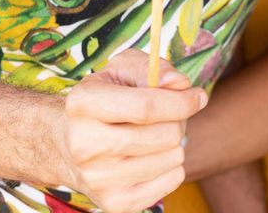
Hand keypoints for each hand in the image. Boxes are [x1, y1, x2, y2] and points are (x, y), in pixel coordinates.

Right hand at [54, 53, 205, 211]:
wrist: (68, 145)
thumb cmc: (105, 98)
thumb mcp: (122, 70)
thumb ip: (154, 68)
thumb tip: (180, 83)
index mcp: (83, 104)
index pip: (147, 107)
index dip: (182, 101)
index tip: (198, 96)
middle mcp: (85, 145)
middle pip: (164, 135)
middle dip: (178, 121)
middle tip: (168, 116)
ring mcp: (98, 179)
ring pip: (172, 157)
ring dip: (174, 143)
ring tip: (153, 136)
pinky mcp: (114, 203)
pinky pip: (172, 181)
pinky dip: (171, 166)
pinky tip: (150, 157)